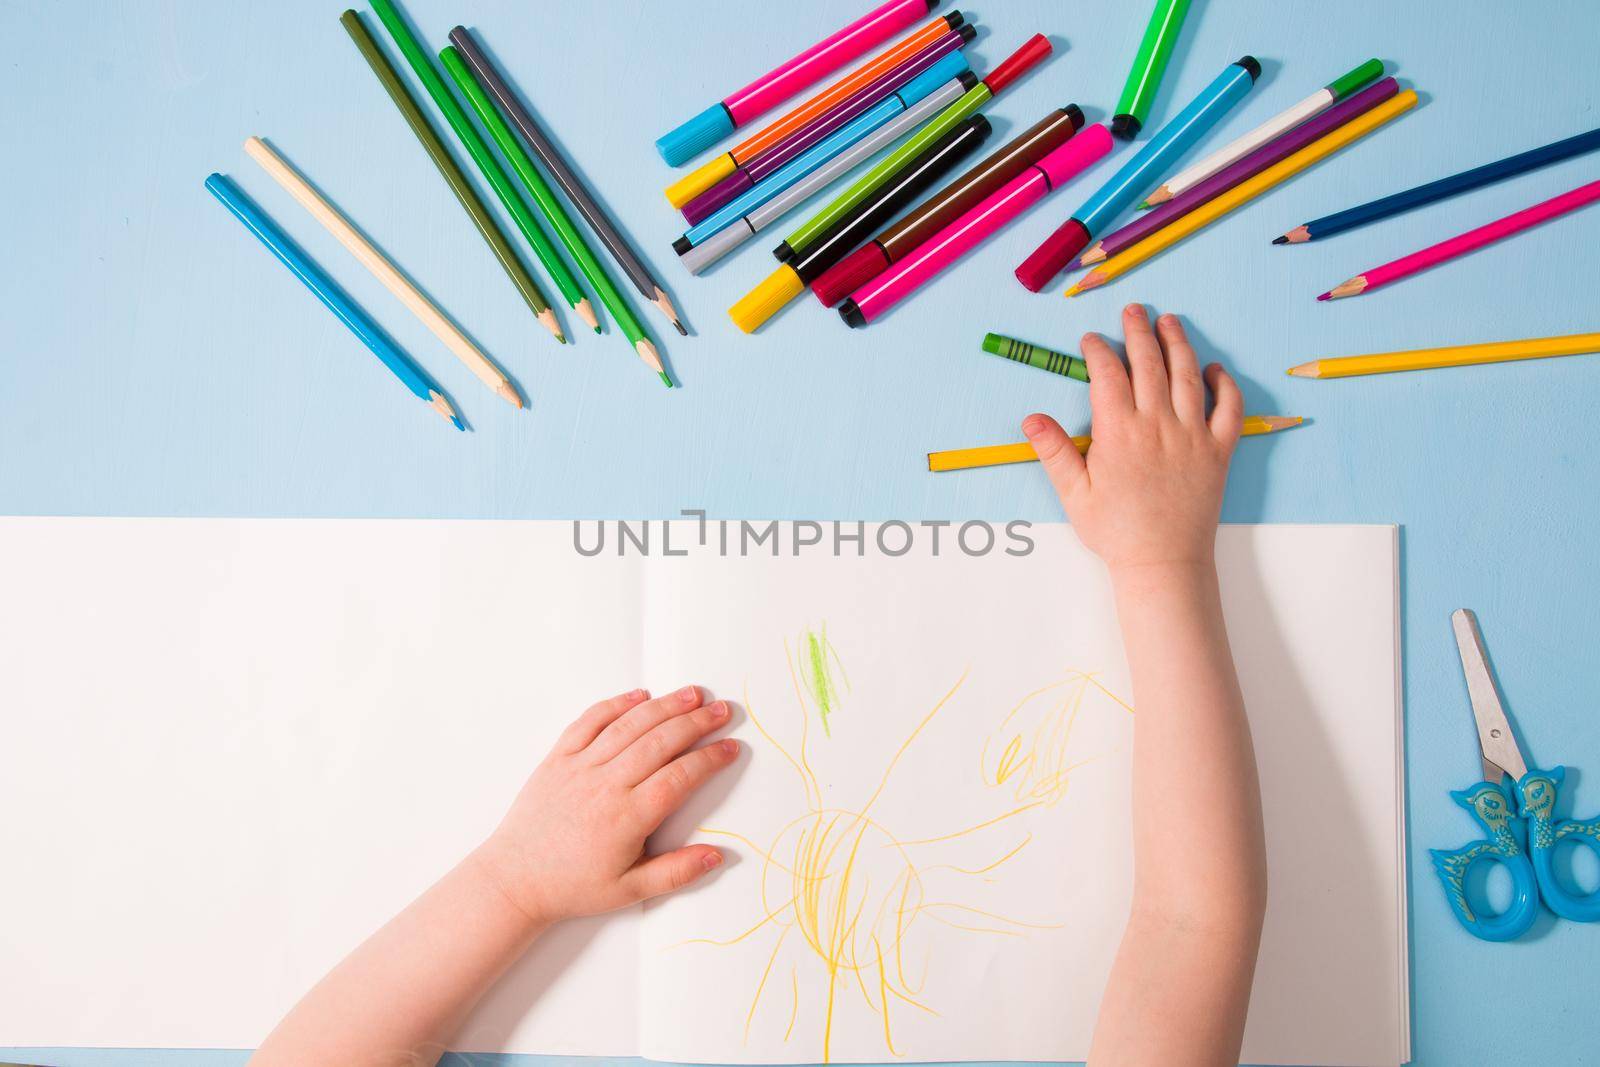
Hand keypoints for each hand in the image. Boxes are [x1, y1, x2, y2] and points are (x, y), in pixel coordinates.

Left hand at [472, 686, 737, 925]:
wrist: (514, 880)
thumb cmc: (571, 887)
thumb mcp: (629, 891)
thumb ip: (676, 873)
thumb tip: (717, 856)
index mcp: (627, 818)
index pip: (679, 778)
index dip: (709, 759)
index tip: (731, 747)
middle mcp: (605, 786)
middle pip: (660, 743)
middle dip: (696, 723)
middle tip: (722, 710)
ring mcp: (580, 768)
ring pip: (629, 726)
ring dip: (664, 706)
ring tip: (692, 694)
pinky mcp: (558, 758)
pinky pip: (589, 722)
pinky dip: (615, 705)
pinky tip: (639, 695)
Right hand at [1022, 305, 1242, 575]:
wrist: (1163, 563)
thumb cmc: (1115, 531)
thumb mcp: (1074, 494)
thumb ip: (1054, 452)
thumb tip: (1031, 418)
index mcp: (1119, 433)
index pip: (1108, 375)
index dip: (1099, 350)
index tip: (1092, 339)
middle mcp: (1158, 425)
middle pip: (1149, 363)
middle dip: (1138, 331)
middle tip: (1134, 310)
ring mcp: (1192, 435)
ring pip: (1187, 375)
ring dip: (1178, 343)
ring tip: (1170, 322)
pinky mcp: (1219, 451)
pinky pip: (1229, 408)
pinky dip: (1224, 384)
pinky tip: (1213, 369)